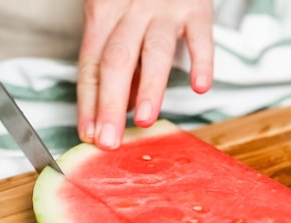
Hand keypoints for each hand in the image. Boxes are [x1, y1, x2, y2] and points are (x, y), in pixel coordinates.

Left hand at [77, 0, 213, 149]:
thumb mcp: (117, 16)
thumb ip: (120, 59)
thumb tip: (122, 106)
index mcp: (103, 14)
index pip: (91, 65)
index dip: (88, 102)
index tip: (88, 134)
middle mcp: (129, 11)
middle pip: (115, 62)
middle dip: (110, 105)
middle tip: (109, 140)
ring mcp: (164, 9)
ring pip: (153, 52)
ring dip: (149, 89)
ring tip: (145, 121)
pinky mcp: (196, 7)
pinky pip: (200, 37)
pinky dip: (202, 61)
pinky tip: (200, 86)